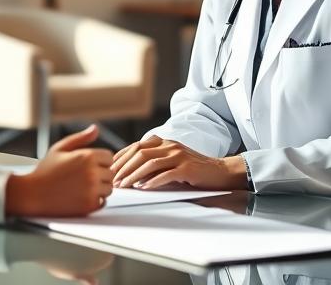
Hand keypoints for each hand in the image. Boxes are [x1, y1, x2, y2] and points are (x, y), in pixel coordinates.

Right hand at [5, 125, 112, 217]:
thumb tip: (95, 129)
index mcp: (87, 156)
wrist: (32, 194)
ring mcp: (91, 190)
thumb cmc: (44, 171)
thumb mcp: (60, 149)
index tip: (88, 165)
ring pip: (108, 188)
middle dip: (100, 175)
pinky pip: (102, 202)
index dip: (100, 161)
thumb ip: (80, 138)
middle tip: (83, 177)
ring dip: (99, 188)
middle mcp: (92, 173)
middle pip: (111, 173)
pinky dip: (95, 201)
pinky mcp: (89, 205)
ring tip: (81, 187)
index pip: (109, 157)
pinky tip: (81, 196)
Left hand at [110, 136, 247, 190]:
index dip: (122, 156)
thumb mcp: (172, 160)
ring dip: (133, 175)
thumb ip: (155, 161)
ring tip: (124, 186)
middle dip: (123, 166)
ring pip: (150, 163)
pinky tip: (143, 188)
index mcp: (164, 142)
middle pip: (140, 153)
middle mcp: (170, 145)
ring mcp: (179, 156)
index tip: (110, 168)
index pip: (137, 146)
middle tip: (113, 179)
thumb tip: (132, 173)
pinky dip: (152, 181)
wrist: (220, 172)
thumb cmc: (193, 169)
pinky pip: (166, 174)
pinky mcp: (186, 169)